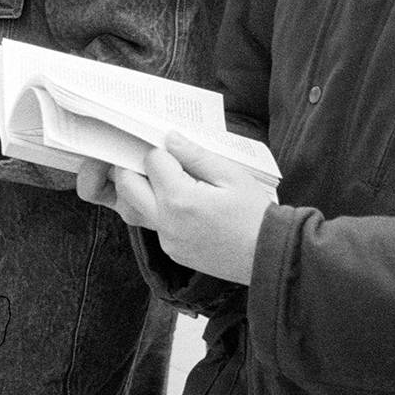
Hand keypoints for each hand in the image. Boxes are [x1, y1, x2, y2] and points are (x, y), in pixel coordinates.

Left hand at [77, 131, 273, 284]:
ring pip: (135, 208)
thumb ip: (196, 156)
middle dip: (134, 166)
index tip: (172, 147)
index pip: (152, 161)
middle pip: (127, 186)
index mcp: (180, 198)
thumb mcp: (231, 175)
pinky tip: (182, 203)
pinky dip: (158, 210)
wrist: (267, 256)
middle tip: (154, 158)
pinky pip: (153, 225)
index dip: (161, 149)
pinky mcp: (172, 251)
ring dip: (141, 190)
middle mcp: (166, 222)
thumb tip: (171, 138)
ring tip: (166, 180)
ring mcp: (166, 240)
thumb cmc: (255, 215)